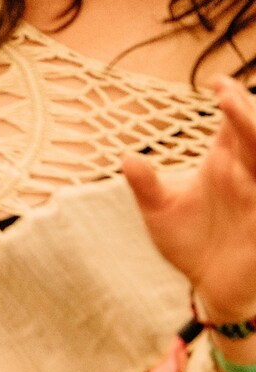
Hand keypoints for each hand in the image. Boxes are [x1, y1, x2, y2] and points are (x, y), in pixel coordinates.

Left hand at [123, 76, 255, 320]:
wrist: (211, 288)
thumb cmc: (190, 242)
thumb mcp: (160, 212)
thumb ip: (146, 185)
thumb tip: (127, 158)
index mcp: (225, 163)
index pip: (234, 123)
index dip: (231, 99)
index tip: (215, 83)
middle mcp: (247, 175)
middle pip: (254, 137)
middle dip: (245, 116)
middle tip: (227, 96)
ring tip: (240, 118)